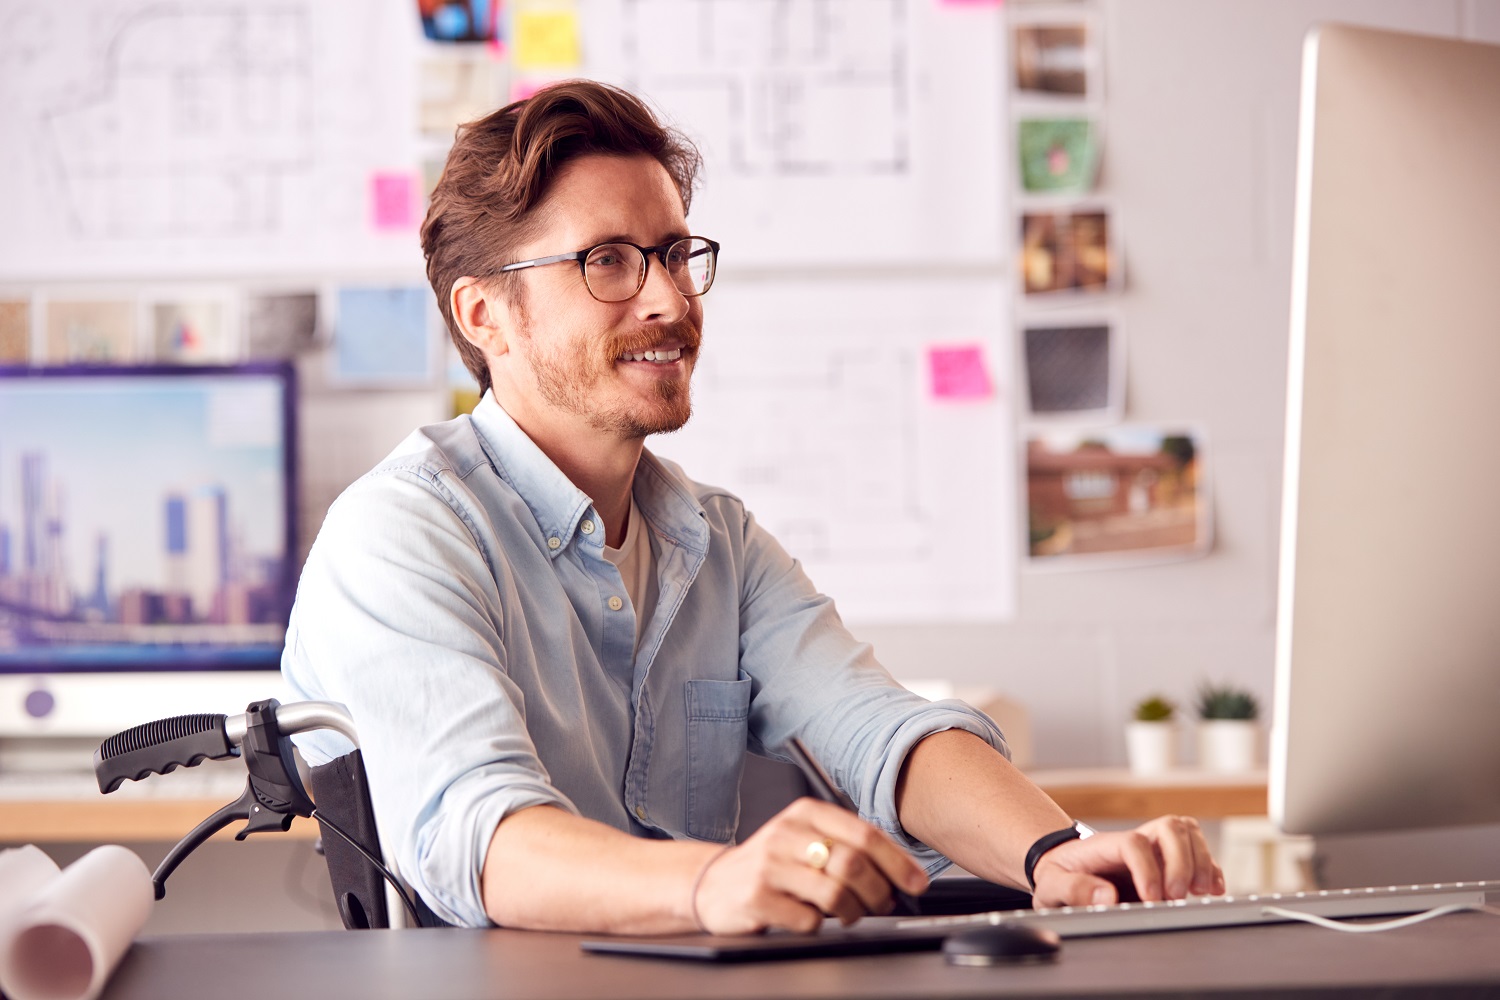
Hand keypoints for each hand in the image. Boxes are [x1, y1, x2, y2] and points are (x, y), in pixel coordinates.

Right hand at [691, 797, 929, 934]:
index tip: (916, 882)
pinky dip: (819, 925)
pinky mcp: (757, 897)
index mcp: (805, 813)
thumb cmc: (772, 863)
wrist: (714, 883)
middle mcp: (786, 833)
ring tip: (851, 914)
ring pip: (835, 893)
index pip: (864, 834)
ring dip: (854, 911)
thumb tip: (900, 871)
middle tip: (884, 904)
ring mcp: (769, 865)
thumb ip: (846, 846)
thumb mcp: (805, 839)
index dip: (897, 862)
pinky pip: (808, 919)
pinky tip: (811, 918)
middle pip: (853, 864)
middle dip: (879, 891)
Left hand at [1029, 815, 1224, 907]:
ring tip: (1200, 893)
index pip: (1134, 843)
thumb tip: (1106, 896)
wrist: (1061, 872)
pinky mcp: (1168, 863)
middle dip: (1182, 861)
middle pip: (1169, 828)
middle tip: (1178, 896)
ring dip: (1201, 861)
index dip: (1148, 869)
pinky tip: (1212, 890)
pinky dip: (1211, 868)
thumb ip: (1073, 889)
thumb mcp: (1051, 885)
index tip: (1152, 898)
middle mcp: (1134, 840)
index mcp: (1105, 844)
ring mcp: (1154, 849)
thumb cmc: (1056, 877)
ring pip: (1188, 833)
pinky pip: (1198, 852)